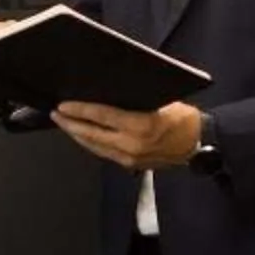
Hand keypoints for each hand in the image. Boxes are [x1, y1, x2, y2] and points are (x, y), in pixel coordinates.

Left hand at [51, 100, 203, 171]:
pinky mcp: (130, 164)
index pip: (101, 116)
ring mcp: (130, 158)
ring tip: (64, 124)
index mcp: (140, 126)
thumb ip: (134, 98)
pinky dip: (91, 143)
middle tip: (56, 114)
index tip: (63, 106)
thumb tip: (107, 90)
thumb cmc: (183, 118)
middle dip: (71, 124)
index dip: (79, 110)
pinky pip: (104, 153)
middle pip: (92, 134)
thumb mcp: (161, 99)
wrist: (198, 143)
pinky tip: (83, 135)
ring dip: (77, 135)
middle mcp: (132, 145)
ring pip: (95, 146)